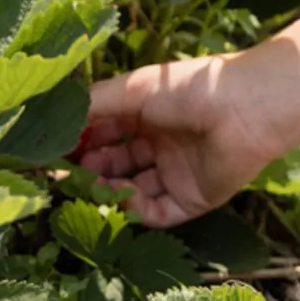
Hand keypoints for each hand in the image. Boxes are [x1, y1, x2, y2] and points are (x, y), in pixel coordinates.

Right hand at [77, 48, 296, 226]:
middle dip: (89, 170)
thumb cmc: (192, 89)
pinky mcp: (194, 198)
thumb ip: (95, 104)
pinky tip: (122, 196)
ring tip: (89, 184)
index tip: (52, 152)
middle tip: (64, 174)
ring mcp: (179, 172)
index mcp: (154, 113)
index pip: (108, 133)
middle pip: (117, 165)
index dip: (81, 142)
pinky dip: (134, 210)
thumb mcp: (136, 88)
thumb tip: (56, 121)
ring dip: (108, 191)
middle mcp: (165, 143)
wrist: (247, 109)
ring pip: (132, 192)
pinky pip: (156, 212)